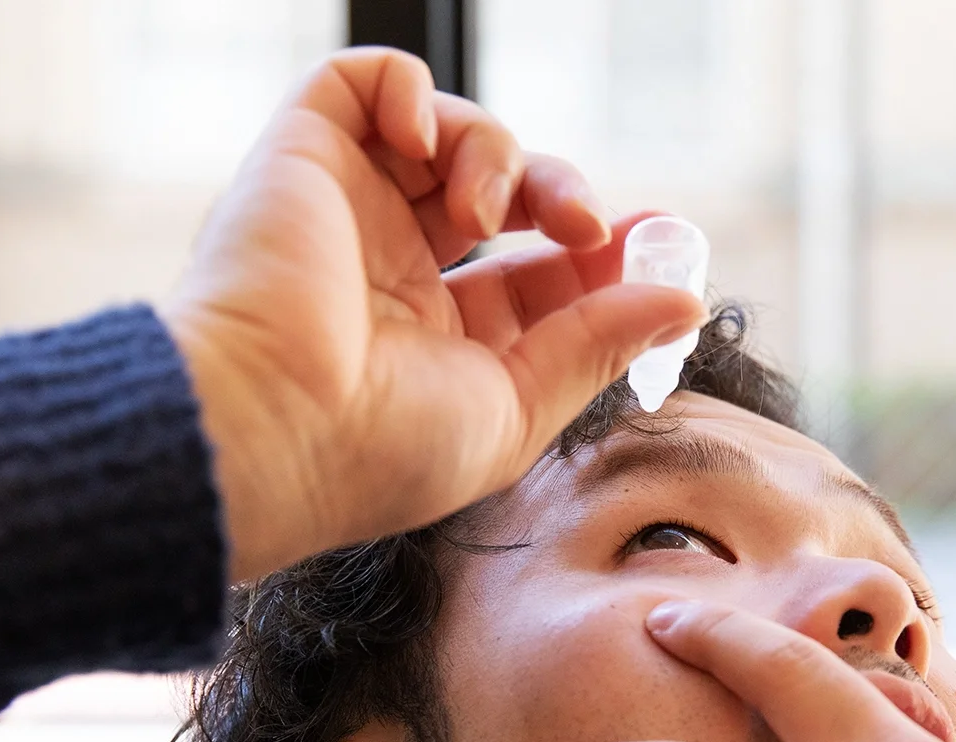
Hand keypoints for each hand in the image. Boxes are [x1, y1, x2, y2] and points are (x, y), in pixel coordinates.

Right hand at [161, 48, 704, 579]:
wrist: (272, 425)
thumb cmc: (382, 448)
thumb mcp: (518, 407)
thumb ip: (598, 344)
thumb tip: (683, 300)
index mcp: (435, 340)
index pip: (533, 273)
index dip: (595, 249)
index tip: (649, 241)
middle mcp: (390, 270)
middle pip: (502, 193)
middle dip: (558, 192)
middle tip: (583, 221)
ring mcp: (347, 209)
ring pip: (448, 133)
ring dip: (495, 152)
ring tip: (482, 207)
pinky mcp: (301, 154)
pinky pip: (362, 79)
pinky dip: (411, 88)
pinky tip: (422, 138)